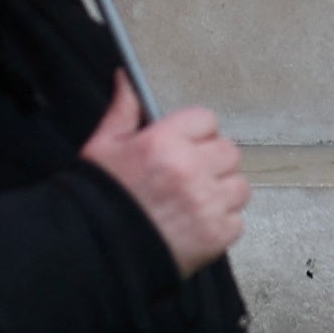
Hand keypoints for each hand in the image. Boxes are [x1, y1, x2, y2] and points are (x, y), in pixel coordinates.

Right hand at [82, 78, 248, 274]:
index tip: (184, 146)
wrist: (94, 255)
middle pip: (228, 151)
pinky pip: (237, 221)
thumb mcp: (103, 148)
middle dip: (211, 161)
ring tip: (195, 202)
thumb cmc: (98, 200)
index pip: (206, 120)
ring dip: (221, 192)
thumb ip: (123, 111)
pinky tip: (195, 226)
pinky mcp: (216, 236)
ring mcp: (207, 204)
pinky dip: (221, 224)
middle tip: (189, 176)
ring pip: (239, 186)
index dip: (195, 133)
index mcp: (164, 142)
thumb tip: (126, 78)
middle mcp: (190, 169)